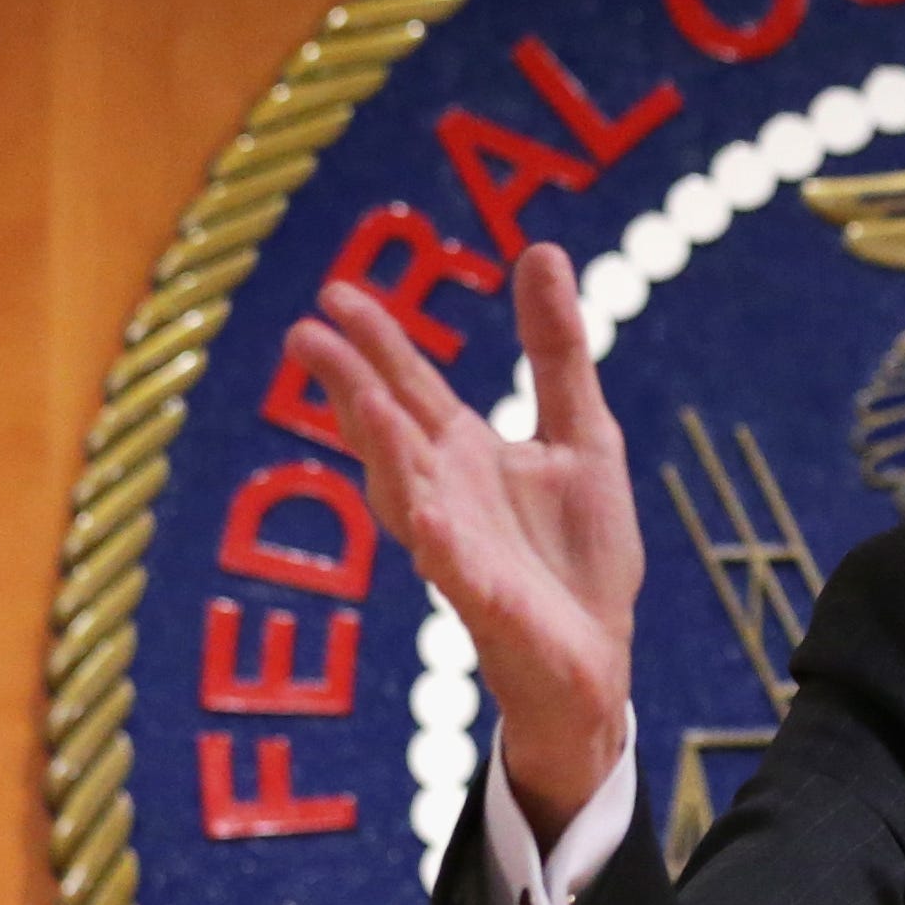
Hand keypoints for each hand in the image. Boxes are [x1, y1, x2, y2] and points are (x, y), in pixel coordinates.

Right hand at [286, 243, 643, 840]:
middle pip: (390, 433)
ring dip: (384, 452)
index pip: (410, 389)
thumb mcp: (582, 433)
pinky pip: (458, 572)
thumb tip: (541, 250)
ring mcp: (460, 550)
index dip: (376, 344)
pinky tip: (427, 516)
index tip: (335, 295)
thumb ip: (556, 351)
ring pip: (408, 497)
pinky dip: (443, 545)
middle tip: (307, 335)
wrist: (596, 654)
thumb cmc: (578, 552)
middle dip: (351, 387)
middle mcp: (446, 496)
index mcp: (465, 455)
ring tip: (364, 403)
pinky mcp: (489, 604)